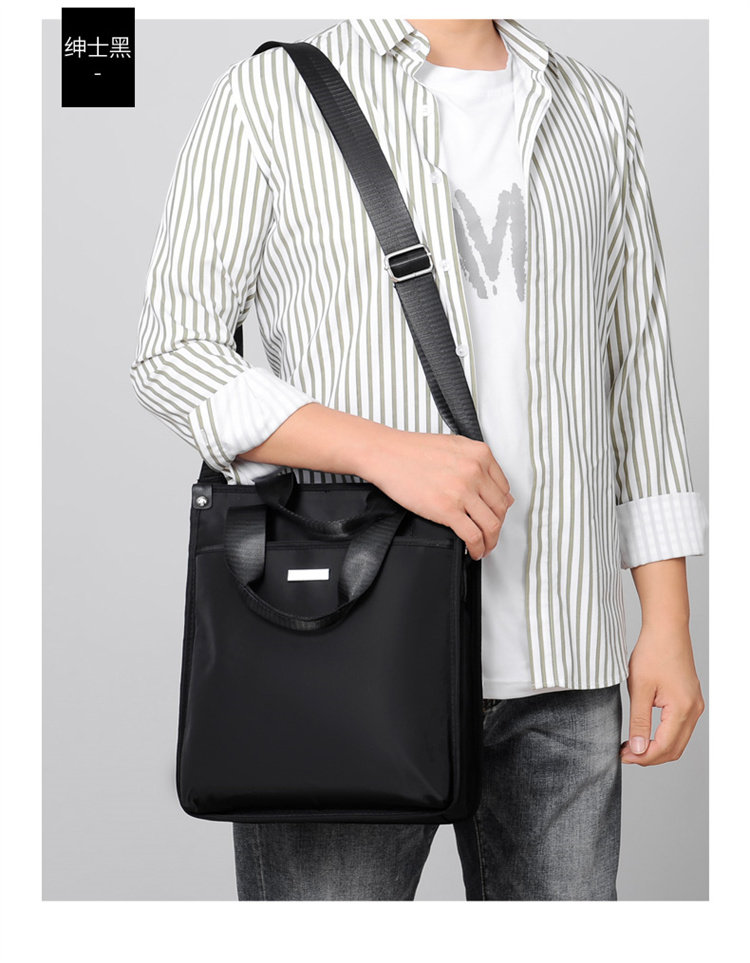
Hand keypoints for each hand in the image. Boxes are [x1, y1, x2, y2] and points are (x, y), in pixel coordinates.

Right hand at [360, 430, 513, 559]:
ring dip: (490, 541)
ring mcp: (463, 491)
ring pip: (491, 525)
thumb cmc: (412, 451)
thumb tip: (494, 489)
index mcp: (480, 454)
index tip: (495, 516)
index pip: (504, 489)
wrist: (387, 455)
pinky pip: (473, 536)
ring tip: (484, 547)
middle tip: (490, 535)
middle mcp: (476, 471)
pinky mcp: (448, 509)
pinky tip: (473, 551)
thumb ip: (477, 464)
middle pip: (500, 509)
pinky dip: (477, 548)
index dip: (501, 508)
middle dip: (497, 527)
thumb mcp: (454, 447)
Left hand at [620, 622, 705, 765]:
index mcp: (682, 709)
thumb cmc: (653, 653)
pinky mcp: (690, 700)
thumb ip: (638, 721)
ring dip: (656, 748)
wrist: (667, 629)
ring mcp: (694, 706)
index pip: (664, 747)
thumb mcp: (639, 688)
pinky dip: (663, 736)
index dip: (642, 757)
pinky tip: (644, 733)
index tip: (621, 756)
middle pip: (674, 749)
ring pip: (678, 741)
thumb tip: (637, 750)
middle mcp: (694, 710)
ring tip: (631, 746)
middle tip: (624, 754)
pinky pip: (680, 728)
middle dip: (649, 757)